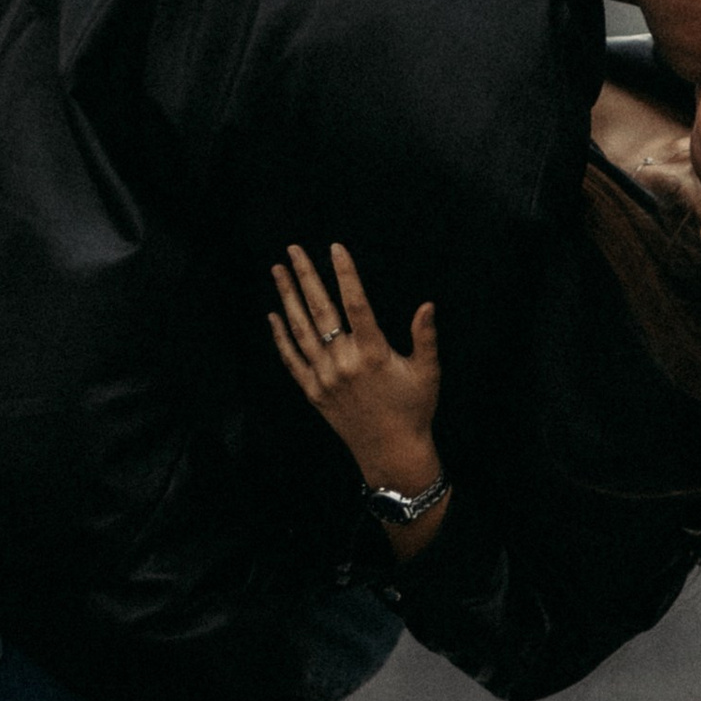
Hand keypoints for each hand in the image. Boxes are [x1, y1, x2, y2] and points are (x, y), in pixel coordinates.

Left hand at [267, 242, 440, 490]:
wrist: (391, 452)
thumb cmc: (414, 409)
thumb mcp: (427, 372)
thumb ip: (425, 336)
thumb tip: (427, 304)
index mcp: (373, 353)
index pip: (356, 303)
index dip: (345, 273)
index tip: (335, 248)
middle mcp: (344, 362)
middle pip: (320, 309)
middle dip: (306, 276)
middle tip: (293, 249)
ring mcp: (324, 377)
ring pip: (301, 329)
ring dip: (287, 298)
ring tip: (277, 271)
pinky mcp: (313, 391)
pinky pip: (292, 359)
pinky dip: (280, 336)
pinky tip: (273, 315)